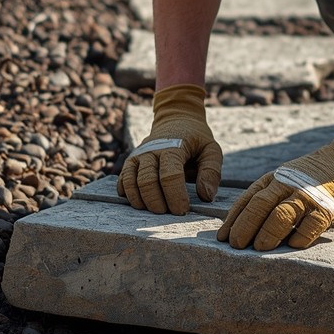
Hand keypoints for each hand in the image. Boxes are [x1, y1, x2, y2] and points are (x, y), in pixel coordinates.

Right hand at [118, 83, 222, 214]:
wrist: (176, 120)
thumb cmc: (196, 140)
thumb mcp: (211, 150)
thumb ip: (211, 172)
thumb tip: (206, 196)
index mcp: (173, 147)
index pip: (170, 176)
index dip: (175, 196)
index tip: (183, 210)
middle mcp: (150, 150)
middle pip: (147, 182)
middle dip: (157, 203)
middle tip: (169, 213)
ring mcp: (137, 156)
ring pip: (131, 183)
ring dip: (142, 202)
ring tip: (157, 210)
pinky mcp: (129, 163)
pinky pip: (122, 182)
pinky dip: (129, 196)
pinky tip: (142, 202)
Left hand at [217, 119, 333, 250]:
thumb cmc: (313, 176)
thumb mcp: (286, 179)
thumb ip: (269, 197)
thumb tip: (246, 227)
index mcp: (274, 179)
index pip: (247, 199)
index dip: (234, 219)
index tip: (222, 237)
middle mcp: (287, 185)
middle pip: (260, 206)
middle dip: (245, 226)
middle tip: (236, 246)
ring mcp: (308, 194)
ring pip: (282, 214)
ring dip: (268, 232)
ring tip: (258, 247)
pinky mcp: (329, 205)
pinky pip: (313, 223)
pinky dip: (302, 235)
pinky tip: (292, 245)